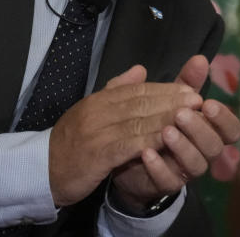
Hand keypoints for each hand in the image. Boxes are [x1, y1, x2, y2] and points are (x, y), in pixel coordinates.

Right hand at [47, 65, 202, 206]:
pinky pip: (128, 145)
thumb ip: (117, 90)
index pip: (138, 90)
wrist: (41, 169)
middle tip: (198, 101)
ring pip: (139, 122)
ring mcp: (97, 132)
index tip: (190, 90)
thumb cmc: (71, 142)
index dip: (166, 90)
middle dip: (173, 101)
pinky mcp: (97, 154)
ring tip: (191, 118)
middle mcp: (99, 111)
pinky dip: (150, 141)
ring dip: (168, 119)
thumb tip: (141, 69)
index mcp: (100, 99)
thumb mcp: (92, 111)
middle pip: (142, 103)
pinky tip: (168, 140)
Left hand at [108, 55, 239, 213]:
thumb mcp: (170, 99)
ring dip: (182, 146)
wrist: (127, 156)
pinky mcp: (165, 184)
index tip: (208, 103)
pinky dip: (158, 166)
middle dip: (200, 129)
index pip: (231, 130)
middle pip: (215, 146)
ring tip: (165, 131)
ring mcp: (185, 171)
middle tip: (181, 114)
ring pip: (196, 164)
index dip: (224, 119)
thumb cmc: (158, 122)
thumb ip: (187, 82)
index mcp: (209, 131)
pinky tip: (146, 152)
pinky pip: (168, 180)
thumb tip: (200, 58)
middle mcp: (203, 152)